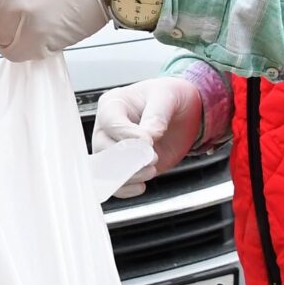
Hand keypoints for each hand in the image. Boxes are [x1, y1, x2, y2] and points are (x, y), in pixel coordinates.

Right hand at [91, 76, 201, 198]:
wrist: (180, 114)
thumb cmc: (168, 97)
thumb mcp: (167, 95)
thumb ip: (158, 113)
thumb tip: (151, 133)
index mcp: (112, 105)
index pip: (110, 123)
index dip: (128, 135)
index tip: (150, 140)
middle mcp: (106, 128)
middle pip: (103, 149)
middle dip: (129, 158)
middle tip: (153, 157)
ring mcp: (113, 149)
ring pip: (106, 170)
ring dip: (129, 175)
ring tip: (152, 169)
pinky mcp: (123, 167)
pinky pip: (114, 184)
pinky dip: (126, 189)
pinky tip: (142, 185)